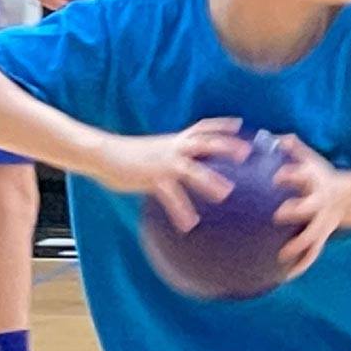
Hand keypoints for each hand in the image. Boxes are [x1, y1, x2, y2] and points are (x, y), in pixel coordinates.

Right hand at [97, 117, 249, 231]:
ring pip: (192, 170)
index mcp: (175, 140)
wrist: (104, 154)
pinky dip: (181, 211)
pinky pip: (170, 197)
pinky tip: (189, 225)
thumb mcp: (153, 151)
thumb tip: (180, 167)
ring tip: (225, 193)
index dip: (222, 125)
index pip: (202, 127)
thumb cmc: (128, 155)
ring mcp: (164, 163)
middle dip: (226, 145)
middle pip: (205, 142)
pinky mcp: (152, 178)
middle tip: (246, 153)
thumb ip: (170, 156)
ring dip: (210, 181)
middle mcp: (173, 148)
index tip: (240, 124)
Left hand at [273, 135, 346, 279]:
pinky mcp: (322, 237)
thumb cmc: (317, 175)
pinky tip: (283, 278)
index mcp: (314, 181)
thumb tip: (269, 134)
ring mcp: (322, 222)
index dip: (291, 175)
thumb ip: (292, 147)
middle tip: (278, 214)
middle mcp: (320, 203)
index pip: (302, 175)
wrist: (348, 197)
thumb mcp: (310, 158)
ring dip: (299, 246)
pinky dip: (300, 267)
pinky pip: (312, 255)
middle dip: (296, 210)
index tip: (277, 177)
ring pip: (313, 236)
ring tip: (281, 256)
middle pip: (309, 208)